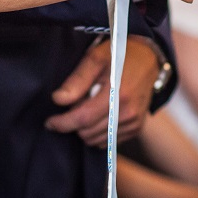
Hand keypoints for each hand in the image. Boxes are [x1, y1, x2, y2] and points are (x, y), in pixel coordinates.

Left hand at [45, 36, 159, 146]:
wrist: (147, 58)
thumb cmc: (119, 55)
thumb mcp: (95, 58)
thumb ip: (77, 80)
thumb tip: (58, 100)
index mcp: (117, 93)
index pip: (83, 118)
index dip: (62, 123)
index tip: (50, 122)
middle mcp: (128, 112)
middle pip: (87, 132)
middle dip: (74, 123)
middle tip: (75, 105)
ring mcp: (134, 122)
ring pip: (96, 140)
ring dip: (85, 129)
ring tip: (88, 107)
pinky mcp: (136, 128)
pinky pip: (108, 142)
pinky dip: (98, 132)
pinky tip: (99, 114)